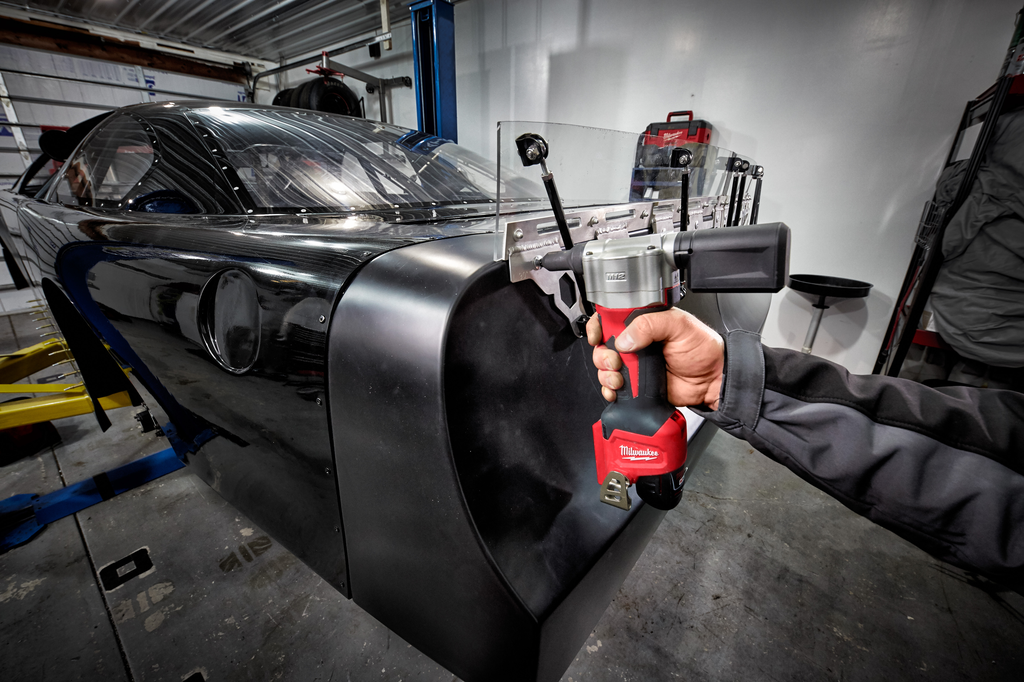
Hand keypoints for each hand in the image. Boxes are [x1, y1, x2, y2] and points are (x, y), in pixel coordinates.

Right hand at [587, 308, 724, 409]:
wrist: (712, 381)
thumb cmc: (702, 349)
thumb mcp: (678, 325)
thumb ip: (650, 325)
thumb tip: (625, 339)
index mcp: (642, 323)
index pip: (610, 319)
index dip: (598, 326)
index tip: (598, 336)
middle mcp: (635, 343)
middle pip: (602, 346)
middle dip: (602, 355)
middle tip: (615, 361)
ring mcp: (634, 364)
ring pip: (604, 368)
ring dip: (605, 374)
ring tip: (620, 378)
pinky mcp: (635, 385)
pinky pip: (612, 388)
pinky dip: (609, 390)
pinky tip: (617, 390)